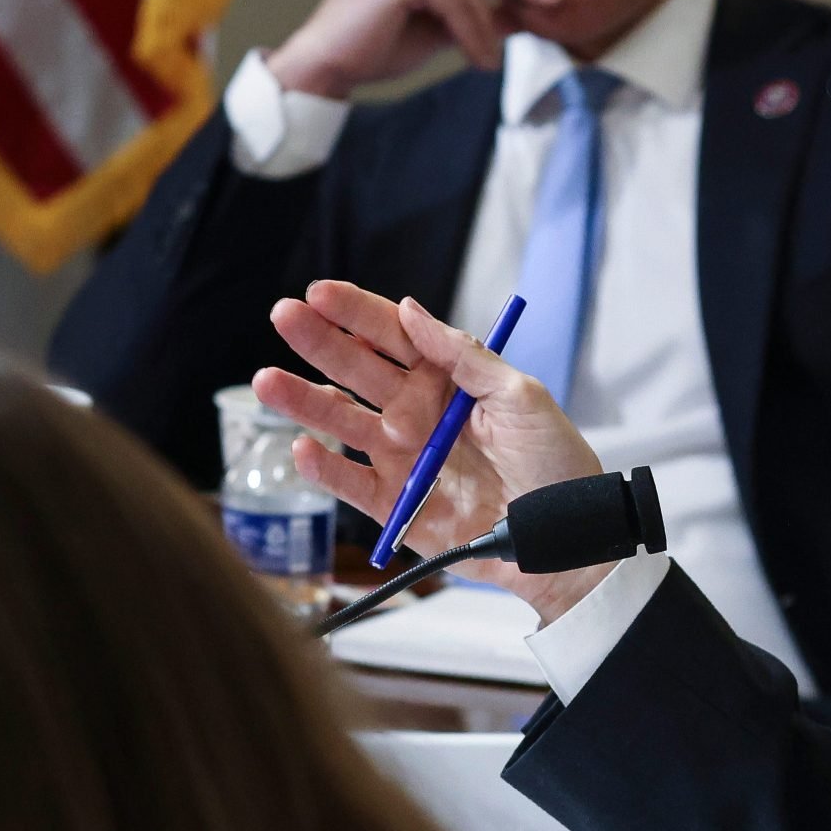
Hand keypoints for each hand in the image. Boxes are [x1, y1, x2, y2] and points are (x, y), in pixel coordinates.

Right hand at [255, 280, 611, 624]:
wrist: (563, 538)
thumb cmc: (554, 463)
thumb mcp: (521, 396)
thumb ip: (464, 356)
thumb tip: (411, 310)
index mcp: (445, 379)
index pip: (391, 334)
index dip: (356, 312)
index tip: (320, 292)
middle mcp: (414, 412)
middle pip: (356, 369)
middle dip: (318, 342)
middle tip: (283, 315)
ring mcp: (400, 457)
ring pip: (340, 421)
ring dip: (303, 401)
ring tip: (267, 382)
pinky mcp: (395, 504)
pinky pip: (349, 483)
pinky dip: (324, 468)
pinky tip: (302, 447)